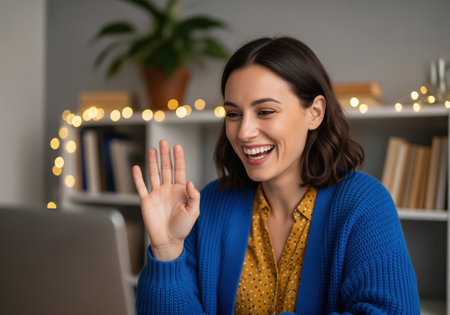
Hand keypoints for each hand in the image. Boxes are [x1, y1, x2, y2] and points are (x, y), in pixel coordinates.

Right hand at [132, 139, 199, 260]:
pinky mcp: (146, 201)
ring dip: (153, 162)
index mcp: (180, 191)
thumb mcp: (193, 212)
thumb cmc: (183, 228)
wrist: (169, 242)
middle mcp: (168, 189)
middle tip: (164, 142)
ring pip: (154, 174)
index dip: (178, 158)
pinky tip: (137, 167)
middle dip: (165, 155)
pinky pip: (141, 187)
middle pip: (166, 168)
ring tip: (152, 149)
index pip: (179, 170)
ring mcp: (156, 194)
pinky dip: (138, 177)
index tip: (177, 146)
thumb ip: (194, 196)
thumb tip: (190, 181)